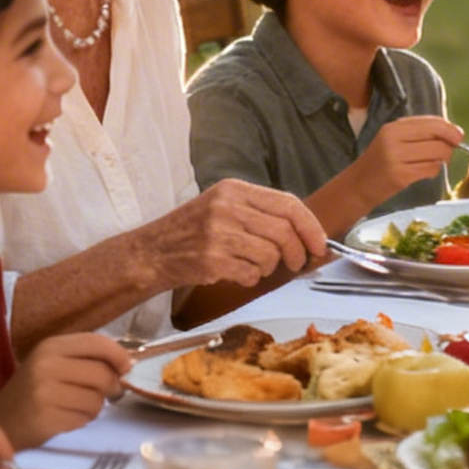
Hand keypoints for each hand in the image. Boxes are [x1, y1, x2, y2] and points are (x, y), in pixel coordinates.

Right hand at [0, 335, 130, 449]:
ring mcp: (45, 392)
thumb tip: (128, 364)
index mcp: (50, 346)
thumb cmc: (32, 393)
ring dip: (94, 407)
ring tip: (74, 407)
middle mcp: (47, 365)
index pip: (97, 342)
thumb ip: (87, 359)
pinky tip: (64, 418)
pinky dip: (82, 420)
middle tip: (100, 394)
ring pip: (97, 398)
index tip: (126, 367)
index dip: (119, 355)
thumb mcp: (54, 364)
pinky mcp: (46, 417)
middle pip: (103, 373)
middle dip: (110, 387)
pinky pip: (85, 417)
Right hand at [150, 178, 328, 289]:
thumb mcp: (222, 206)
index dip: (310, 226)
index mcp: (234, 189)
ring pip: (270, 254)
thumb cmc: (191, 232)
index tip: (319, 244)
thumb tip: (305, 231)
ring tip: (253, 266)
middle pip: (283, 231)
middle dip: (296, 252)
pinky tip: (237, 274)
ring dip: (269, 267)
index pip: (288, 204)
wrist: (149, 253)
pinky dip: (250, 279)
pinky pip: (250, 273)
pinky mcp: (210, 260)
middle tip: (295, 263)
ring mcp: (217, 234)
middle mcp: (226, 207)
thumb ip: (259, 212)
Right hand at [354, 114, 462, 203]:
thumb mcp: (394, 139)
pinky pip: (431, 170)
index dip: (450, 129)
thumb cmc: (381, 161)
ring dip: (441, 160)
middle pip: (438, 138)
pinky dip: (433, 171)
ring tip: (431, 163)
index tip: (458, 136)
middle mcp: (394, 140)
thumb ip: (420, 132)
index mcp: (394, 127)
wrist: (357, 185)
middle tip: (445, 153)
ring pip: (438, 154)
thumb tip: (455, 132)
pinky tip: (423, 172)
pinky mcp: (400, 176)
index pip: (432, 122)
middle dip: (449, 146)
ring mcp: (396, 158)